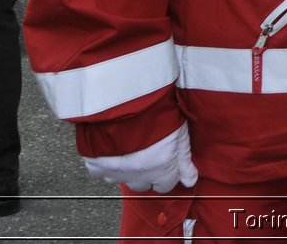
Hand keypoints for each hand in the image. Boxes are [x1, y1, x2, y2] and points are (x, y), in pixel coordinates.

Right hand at [82, 123, 198, 192]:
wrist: (123, 101)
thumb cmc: (155, 112)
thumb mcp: (179, 132)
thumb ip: (184, 160)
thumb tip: (190, 182)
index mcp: (160, 169)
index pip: (166, 186)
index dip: (167, 173)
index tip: (165, 162)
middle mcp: (137, 175)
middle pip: (143, 184)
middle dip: (146, 173)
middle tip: (147, 152)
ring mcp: (115, 172)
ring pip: (122, 179)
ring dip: (127, 169)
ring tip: (130, 147)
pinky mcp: (96, 165)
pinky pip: (101, 172)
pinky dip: (106, 164)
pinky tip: (113, 148)